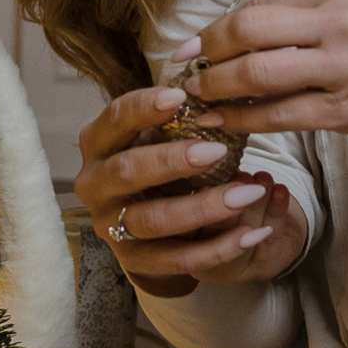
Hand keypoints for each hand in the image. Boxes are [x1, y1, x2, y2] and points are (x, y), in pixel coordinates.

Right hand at [73, 85, 307, 295]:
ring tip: (248, 193)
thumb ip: (175, 117)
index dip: (143, 107)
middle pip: (126, 172)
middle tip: (217, 150)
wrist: (141, 227)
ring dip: (204, 207)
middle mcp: (95, 185)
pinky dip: (219, 248)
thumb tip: (216, 84)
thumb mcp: (154, 136)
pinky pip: (179, 259)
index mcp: (98, 144)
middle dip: (172, 161)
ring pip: (154, 220)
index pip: (115, 119)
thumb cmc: (153, 163)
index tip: (180, 96)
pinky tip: (253, 233)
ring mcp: (111, 227)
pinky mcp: (135, 262)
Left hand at [178, 0, 347, 143]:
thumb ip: (300, 18)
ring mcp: (342, 67)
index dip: (214, 30)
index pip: (255, 7)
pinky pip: (280, 115)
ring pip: (258, 74)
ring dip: (217, 90)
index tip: (190, 48)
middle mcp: (336, 23)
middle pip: (247, 32)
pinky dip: (243, 120)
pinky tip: (225, 123)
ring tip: (199, 101)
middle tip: (187, 74)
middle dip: (207, 55)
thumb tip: (232, 36)